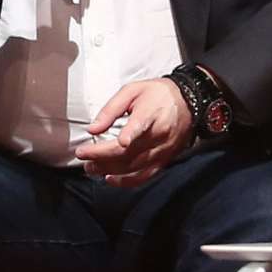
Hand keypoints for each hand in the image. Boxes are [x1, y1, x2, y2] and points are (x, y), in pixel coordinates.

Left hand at [72, 78, 193, 186]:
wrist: (189, 102)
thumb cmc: (157, 94)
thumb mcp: (132, 90)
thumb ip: (111, 109)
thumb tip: (93, 129)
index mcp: (151, 113)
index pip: (140, 125)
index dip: (130, 134)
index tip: (120, 141)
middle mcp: (158, 135)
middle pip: (129, 151)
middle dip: (102, 157)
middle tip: (83, 156)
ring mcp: (162, 150)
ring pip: (134, 166)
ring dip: (110, 170)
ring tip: (91, 168)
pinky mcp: (164, 160)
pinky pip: (145, 176)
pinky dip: (126, 181)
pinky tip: (111, 179)